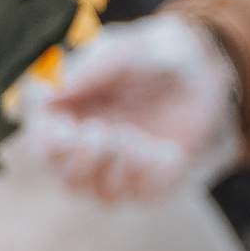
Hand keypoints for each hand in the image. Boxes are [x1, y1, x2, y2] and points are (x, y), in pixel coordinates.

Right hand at [25, 16, 237, 202]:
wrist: (206, 72)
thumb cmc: (154, 58)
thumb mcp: (126, 53)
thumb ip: (89, 71)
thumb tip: (45, 96)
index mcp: (70, 119)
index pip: (43, 145)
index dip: (47, 144)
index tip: (66, 129)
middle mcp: (90, 151)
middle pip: (67, 178)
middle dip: (82, 161)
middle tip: (100, 133)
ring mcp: (121, 170)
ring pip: (100, 194)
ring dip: (117, 167)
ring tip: (134, 137)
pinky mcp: (152, 183)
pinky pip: (142, 196)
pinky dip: (152, 176)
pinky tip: (167, 151)